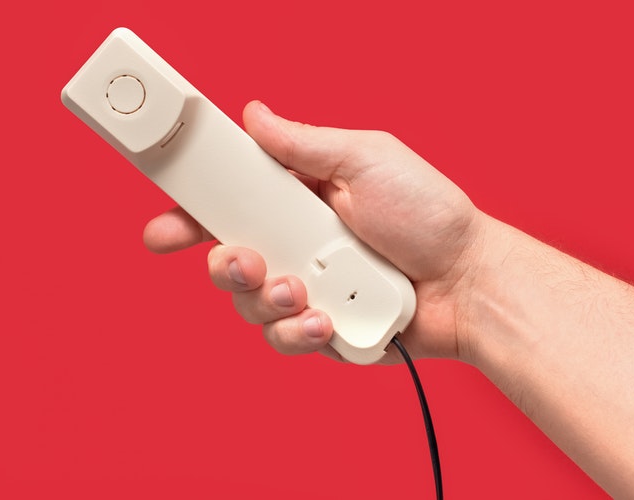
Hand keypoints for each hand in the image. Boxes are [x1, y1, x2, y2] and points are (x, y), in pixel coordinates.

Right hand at [143, 100, 484, 362]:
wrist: (468, 282)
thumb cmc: (428, 216)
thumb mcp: (366, 160)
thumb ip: (305, 144)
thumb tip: (255, 115)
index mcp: (299, 200)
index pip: (231, 204)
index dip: (192, 214)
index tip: (165, 227)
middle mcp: (296, 245)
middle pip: (226, 258)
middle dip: (223, 265)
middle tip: (245, 261)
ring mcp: (307, 290)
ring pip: (247, 304)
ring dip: (265, 300)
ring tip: (301, 291)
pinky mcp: (319, 329)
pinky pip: (282, 339)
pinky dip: (297, 332)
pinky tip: (325, 321)